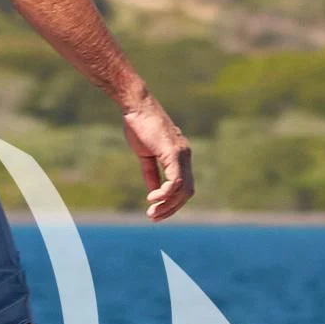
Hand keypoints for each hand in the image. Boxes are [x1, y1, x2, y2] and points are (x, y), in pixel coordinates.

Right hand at [120, 97, 193, 220]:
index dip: (173, 202)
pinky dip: (165, 193)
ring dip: (168, 204)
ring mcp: (181, 154)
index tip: (157, 211)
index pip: (184, 185)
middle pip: (187, 191)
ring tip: (152, 212)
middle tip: (154, 218)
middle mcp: (185, 155)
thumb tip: (154, 192)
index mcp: (180, 155)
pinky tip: (152, 198)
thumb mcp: (145, 154)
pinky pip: (175, 180)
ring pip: (183, 189)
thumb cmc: (139, 125)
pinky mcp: (173, 152)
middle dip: (172, 208)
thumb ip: (152, 173)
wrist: (137, 105)